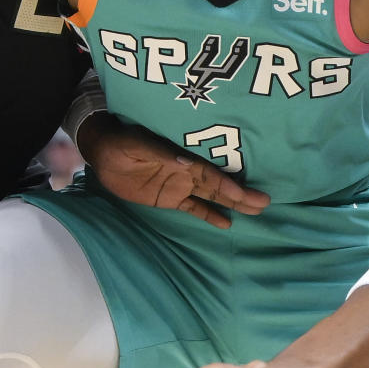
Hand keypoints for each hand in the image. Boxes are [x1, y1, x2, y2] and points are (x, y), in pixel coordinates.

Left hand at [79, 117, 268, 228]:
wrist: (102, 152)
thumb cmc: (119, 143)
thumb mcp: (136, 145)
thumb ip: (159, 152)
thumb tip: (184, 163)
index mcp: (180, 158)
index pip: (208, 173)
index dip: (226, 183)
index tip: (244, 194)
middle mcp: (186, 172)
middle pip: (218, 184)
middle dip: (240, 193)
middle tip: (265, 202)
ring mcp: (180, 185)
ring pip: (211, 196)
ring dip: (232, 203)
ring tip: (257, 211)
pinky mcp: (170, 198)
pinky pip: (194, 208)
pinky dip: (209, 215)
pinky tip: (227, 224)